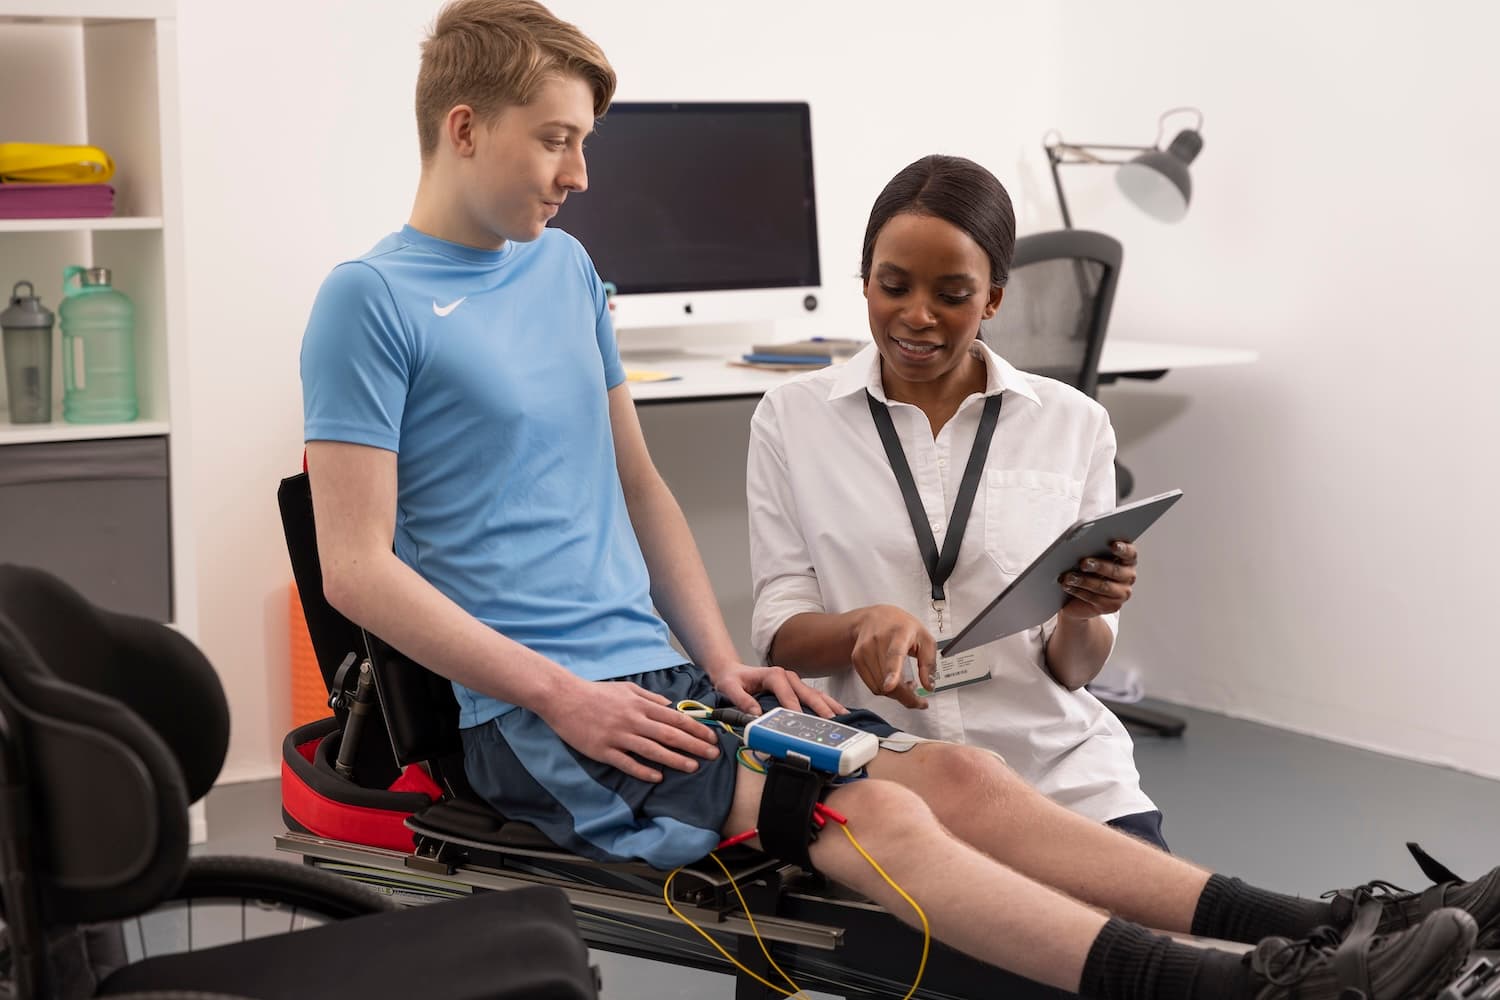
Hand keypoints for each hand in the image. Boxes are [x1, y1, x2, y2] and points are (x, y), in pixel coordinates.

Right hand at [537, 676, 720, 783]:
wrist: (564, 698)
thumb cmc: (596, 692)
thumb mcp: (627, 688)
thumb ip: (650, 698)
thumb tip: (670, 707)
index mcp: (640, 705)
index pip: (675, 719)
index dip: (696, 729)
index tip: (711, 737)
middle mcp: (633, 720)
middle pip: (670, 735)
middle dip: (694, 745)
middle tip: (712, 754)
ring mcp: (618, 736)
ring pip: (653, 750)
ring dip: (675, 760)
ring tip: (693, 767)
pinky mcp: (604, 750)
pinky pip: (627, 763)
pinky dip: (643, 770)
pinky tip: (658, 777)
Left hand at [709, 662, 845, 718]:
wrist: (732, 672)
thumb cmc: (733, 680)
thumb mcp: (730, 688)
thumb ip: (741, 700)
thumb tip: (754, 713)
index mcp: (774, 674)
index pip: (788, 693)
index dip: (795, 707)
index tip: (802, 719)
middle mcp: (788, 676)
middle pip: (808, 693)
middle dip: (821, 707)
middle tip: (832, 721)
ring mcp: (795, 682)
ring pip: (816, 694)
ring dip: (830, 706)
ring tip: (844, 717)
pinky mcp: (798, 688)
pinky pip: (816, 696)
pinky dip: (828, 705)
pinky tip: (839, 713)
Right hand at [848, 605, 935, 709]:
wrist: (874, 618)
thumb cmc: (902, 627)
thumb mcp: (925, 638)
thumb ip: (929, 663)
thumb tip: (928, 686)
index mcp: (899, 633)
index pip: (894, 654)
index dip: (892, 672)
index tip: (890, 685)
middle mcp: (878, 641)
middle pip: (888, 680)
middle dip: (906, 696)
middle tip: (919, 701)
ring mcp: (864, 651)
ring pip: (880, 687)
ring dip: (896, 693)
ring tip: (906, 682)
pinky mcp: (857, 660)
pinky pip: (873, 687)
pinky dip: (885, 690)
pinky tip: (893, 680)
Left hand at [1058, 540, 1137, 620]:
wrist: (1079, 598)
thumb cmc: (1086, 571)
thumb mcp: (1090, 558)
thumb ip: (1091, 551)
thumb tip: (1080, 546)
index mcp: (1127, 560)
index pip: (1130, 553)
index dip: (1123, 549)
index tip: (1113, 545)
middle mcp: (1128, 576)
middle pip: (1115, 570)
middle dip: (1098, 566)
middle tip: (1083, 563)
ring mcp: (1122, 593)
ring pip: (1103, 586)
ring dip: (1084, 581)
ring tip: (1069, 577)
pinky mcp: (1111, 606)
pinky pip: (1094, 598)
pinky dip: (1078, 591)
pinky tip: (1068, 586)